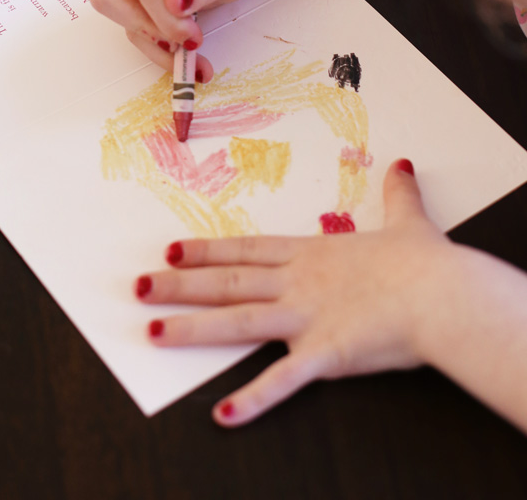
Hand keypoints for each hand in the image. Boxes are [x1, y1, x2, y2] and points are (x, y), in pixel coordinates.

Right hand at [90, 0, 270, 78]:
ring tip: (193, 61)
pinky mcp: (136, 0)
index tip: (194, 36)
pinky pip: (137, 30)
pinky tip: (188, 60)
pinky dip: (160, 50)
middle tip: (182, 44)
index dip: (167, 18)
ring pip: (123, 20)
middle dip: (145, 29)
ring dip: (155, 47)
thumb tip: (174, 2)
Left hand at [135, 160, 454, 424]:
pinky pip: (281, 382)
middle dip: (179, 285)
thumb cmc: (425, 263)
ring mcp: (306, 318)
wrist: (442, 295)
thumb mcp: (409, 222)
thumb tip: (403, 165)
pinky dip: (251, 400)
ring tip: (152, 331)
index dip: (206, 251)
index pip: (246, 250)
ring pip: (236, 322)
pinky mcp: (323, 355)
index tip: (171, 250)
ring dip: (192, 329)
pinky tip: (221, 414)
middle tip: (137, 287)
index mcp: (312, 255)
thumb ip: (398, 194)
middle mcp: (298, 283)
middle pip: (228, 282)